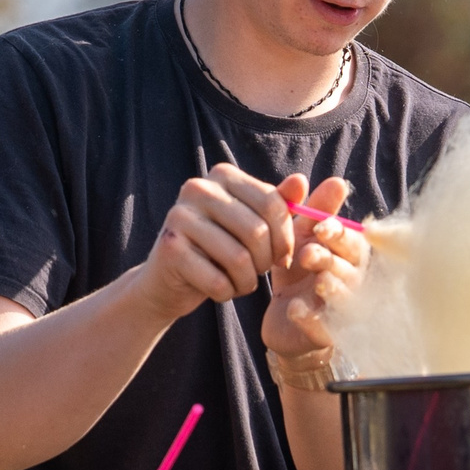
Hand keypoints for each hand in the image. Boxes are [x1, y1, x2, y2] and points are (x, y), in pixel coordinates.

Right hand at [137, 163, 296, 323]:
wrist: (169, 280)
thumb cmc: (218, 249)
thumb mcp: (250, 223)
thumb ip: (276, 204)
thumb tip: (301, 181)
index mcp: (222, 175)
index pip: (271, 203)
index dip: (286, 237)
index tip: (282, 257)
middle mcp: (198, 188)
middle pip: (257, 231)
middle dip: (265, 261)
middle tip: (258, 272)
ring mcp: (179, 216)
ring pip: (239, 258)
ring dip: (247, 281)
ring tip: (240, 283)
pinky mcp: (170, 248)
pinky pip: (218, 281)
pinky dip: (226, 293)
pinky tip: (220, 290)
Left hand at [264, 173, 367, 363]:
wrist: (285, 321)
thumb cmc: (298, 273)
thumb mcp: (299, 238)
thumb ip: (307, 210)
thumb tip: (310, 179)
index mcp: (349, 256)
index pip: (355, 242)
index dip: (340, 234)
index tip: (321, 226)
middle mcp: (353, 282)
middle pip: (353, 269)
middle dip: (332, 258)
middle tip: (308, 253)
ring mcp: (343, 311)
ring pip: (346, 298)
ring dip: (331, 287)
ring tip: (315, 281)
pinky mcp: (326, 335)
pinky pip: (324, 328)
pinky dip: (311, 318)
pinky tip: (296, 309)